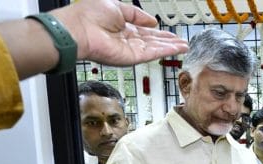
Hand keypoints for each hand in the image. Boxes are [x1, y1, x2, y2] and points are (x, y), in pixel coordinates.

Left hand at [53, 0, 188, 65]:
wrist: (78, 29)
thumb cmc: (88, 15)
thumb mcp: (117, 6)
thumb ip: (136, 14)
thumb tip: (152, 20)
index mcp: (122, 26)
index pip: (145, 31)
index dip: (159, 32)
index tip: (172, 34)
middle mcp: (126, 39)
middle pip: (152, 41)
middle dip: (169, 42)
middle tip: (183, 43)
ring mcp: (129, 49)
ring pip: (155, 49)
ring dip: (171, 48)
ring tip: (184, 47)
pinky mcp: (130, 58)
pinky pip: (151, 54)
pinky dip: (165, 51)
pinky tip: (176, 49)